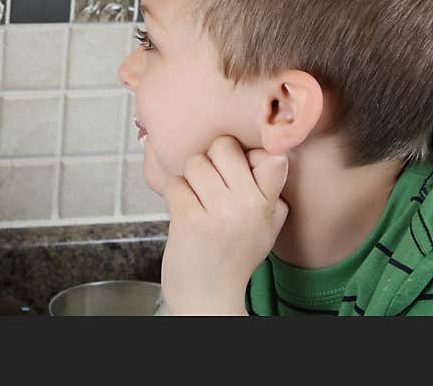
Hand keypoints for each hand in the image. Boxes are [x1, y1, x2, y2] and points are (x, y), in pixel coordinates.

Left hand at [161, 136, 288, 314]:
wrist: (208, 298)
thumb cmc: (231, 260)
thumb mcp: (264, 230)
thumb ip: (270, 197)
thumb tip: (267, 157)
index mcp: (267, 206)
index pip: (272, 157)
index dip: (250, 153)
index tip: (239, 166)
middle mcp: (247, 207)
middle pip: (224, 147)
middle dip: (210, 158)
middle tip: (209, 180)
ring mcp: (219, 213)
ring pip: (195, 163)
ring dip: (189, 178)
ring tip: (195, 199)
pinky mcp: (190, 221)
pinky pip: (175, 184)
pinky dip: (174, 194)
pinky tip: (183, 211)